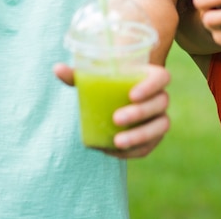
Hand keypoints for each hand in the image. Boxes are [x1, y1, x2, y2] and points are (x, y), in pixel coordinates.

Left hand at [54, 62, 170, 158]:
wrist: (117, 99)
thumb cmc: (107, 83)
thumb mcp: (93, 77)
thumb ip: (77, 74)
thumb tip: (57, 68)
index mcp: (151, 76)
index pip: (162, 77)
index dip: (151, 85)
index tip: (130, 94)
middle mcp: (160, 96)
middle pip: (160, 103)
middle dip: (140, 113)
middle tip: (116, 118)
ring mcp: (159, 117)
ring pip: (160, 126)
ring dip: (140, 135)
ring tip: (117, 141)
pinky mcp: (153, 137)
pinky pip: (150, 146)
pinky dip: (134, 150)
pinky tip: (115, 151)